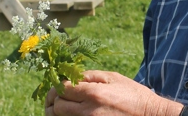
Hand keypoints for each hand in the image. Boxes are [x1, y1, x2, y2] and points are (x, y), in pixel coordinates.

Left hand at [44, 70, 181, 115]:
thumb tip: (71, 75)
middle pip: (57, 107)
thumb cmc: (133, 95)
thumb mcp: (114, 78)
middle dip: (53, 101)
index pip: (62, 89)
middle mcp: (88, 111)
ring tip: (60, 107)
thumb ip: (90, 75)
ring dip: (57, 112)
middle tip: (56, 98)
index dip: (57, 86)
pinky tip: (70, 113)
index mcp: (94, 93)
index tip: (60, 85)